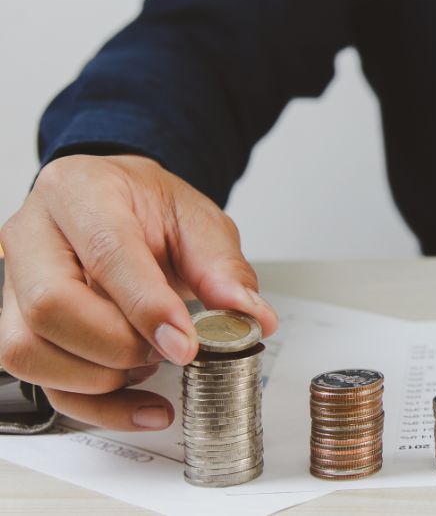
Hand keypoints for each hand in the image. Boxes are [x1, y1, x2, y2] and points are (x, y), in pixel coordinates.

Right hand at [0, 155, 277, 429]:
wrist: (120, 203)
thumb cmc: (149, 208)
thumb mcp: (198, 220)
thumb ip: (222, 267)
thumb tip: (249, 315)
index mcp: (81, 192)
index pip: (106, 253)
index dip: (147, 306)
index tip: (186, 344)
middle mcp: (33, 235)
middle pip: (51, 305)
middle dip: (118, 345)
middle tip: (171, 350)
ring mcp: (14, 283)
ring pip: (29, 349)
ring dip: (100, 377)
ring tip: (151, 363)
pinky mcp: (16, 326)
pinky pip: (40, 382)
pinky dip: (96, 406)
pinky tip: (144, 405)